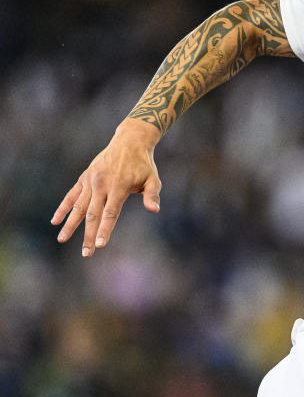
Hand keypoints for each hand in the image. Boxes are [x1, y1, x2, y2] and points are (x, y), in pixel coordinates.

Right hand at [51, 119, 162, 256]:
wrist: (129, 142)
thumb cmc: (144, 164)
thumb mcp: (153, 179)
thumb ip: (152, 195)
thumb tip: (154, 210)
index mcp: (119, 187)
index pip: (110, 213)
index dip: (104, 230)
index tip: (99, 245)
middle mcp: (102, 185)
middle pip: (93, 214)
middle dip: (88, 235)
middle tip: (85, 254)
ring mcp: (91, 181)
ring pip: (78, 206)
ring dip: (70, 224)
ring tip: (62, 240)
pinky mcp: (84, 178)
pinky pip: (71, 195)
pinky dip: (63, 208)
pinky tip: (55, 221)